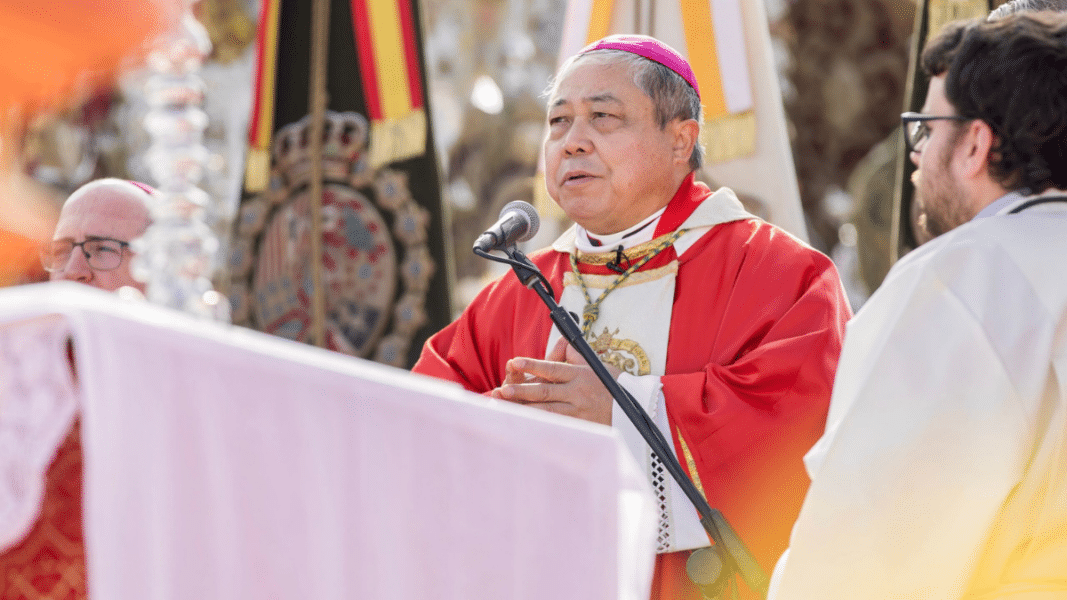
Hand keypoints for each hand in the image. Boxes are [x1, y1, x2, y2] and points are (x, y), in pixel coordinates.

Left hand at [490, 338, 619, 424]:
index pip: (552, 369)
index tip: (513, 361)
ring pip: (547, 411)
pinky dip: (538, 425)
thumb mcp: (596, 365)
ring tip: (506, 407)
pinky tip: (523, 424)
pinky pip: (556, 426)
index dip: (532, 365)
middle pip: (544, 391)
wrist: (637, 407)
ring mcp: (579, 411)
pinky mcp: (581, 427)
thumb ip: (574, 357)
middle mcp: (578, 392)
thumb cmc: (614, 384)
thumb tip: (560, 345)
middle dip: (521, 392)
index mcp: (580, 374)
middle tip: (501, 391)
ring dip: (524, 410)